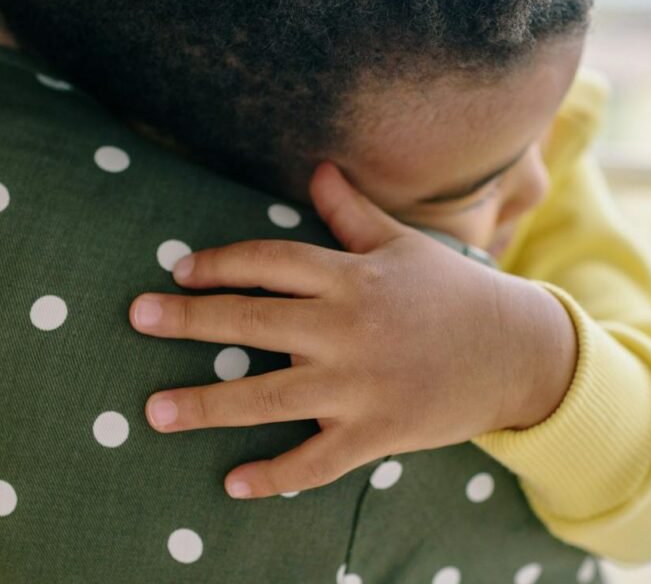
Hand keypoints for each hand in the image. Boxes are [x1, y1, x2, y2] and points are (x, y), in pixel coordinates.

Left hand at [128, 161, 577, 498]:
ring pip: (267, 397)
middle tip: (137, 318)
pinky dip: (274, 476)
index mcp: (351, 276)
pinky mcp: (374, 433)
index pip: (269, 261)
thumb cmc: (451, 291)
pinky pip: (315, 462)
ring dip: (206, 404)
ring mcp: (358, 386)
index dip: (219, 262)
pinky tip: (232, 483)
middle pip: (252, 320)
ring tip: (152, 410)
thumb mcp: (402, 243)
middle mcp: (346, 329)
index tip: (180, 269)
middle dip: (188, 320)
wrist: (513, 352)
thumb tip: (317, 167)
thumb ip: (351, 212)